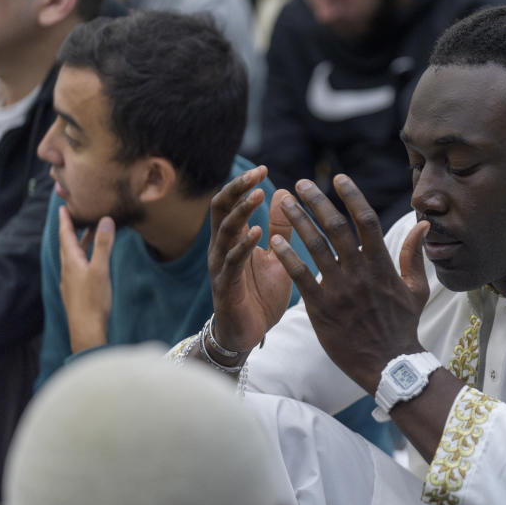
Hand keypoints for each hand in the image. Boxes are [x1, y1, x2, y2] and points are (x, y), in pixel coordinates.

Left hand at [59, 207, 113, 352]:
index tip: (63, 207)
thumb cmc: (93, 300)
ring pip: (73, 256)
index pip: (65, 235)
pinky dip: (83, 256)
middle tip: (79, 216)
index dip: (65, 221)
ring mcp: (71, 280)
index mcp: (71, 261)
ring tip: (89, 234)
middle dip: (73, 229)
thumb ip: (103, 245)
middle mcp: (68, 269)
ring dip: (80, 243)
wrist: (86, 328)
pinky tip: (89, 261)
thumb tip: (106, 220)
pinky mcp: (76, 290)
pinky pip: (78, 266)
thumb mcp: (100, 269)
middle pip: (68, 244)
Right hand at [208, 166, 295, 353]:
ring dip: (241, 212)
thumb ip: (280, 228)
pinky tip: (257, 233)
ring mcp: (221, 267)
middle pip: (221, 210)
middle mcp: (222, 248)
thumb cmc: (261, 295)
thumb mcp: (276, 257)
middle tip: (256, 174)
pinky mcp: (225, 287)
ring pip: (224, 232)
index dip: (243, 185)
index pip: (231, 204)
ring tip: (257, 196)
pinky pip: (231, 262)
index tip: (263, 169)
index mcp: (234, 239)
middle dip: (236, 190)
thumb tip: (284, 193)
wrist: (249, 335)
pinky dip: (243, 246)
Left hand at [269, 174, 430, 393]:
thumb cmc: (404, 325)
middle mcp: (360, 272)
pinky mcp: (322, 308)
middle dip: (317, 201)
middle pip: (336, 227)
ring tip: (284, 203)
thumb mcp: (416, 288)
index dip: (352, 195)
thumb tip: (422, 224)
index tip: (338, 178)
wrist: (390, 363)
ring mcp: (340, 290)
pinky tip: (275, 240)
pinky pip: (301, 276)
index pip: (366, 220)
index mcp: (382, 264)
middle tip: (301, 184)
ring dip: (298, 221)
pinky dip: (288, 256)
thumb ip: (414, 255)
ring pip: (316, 246)